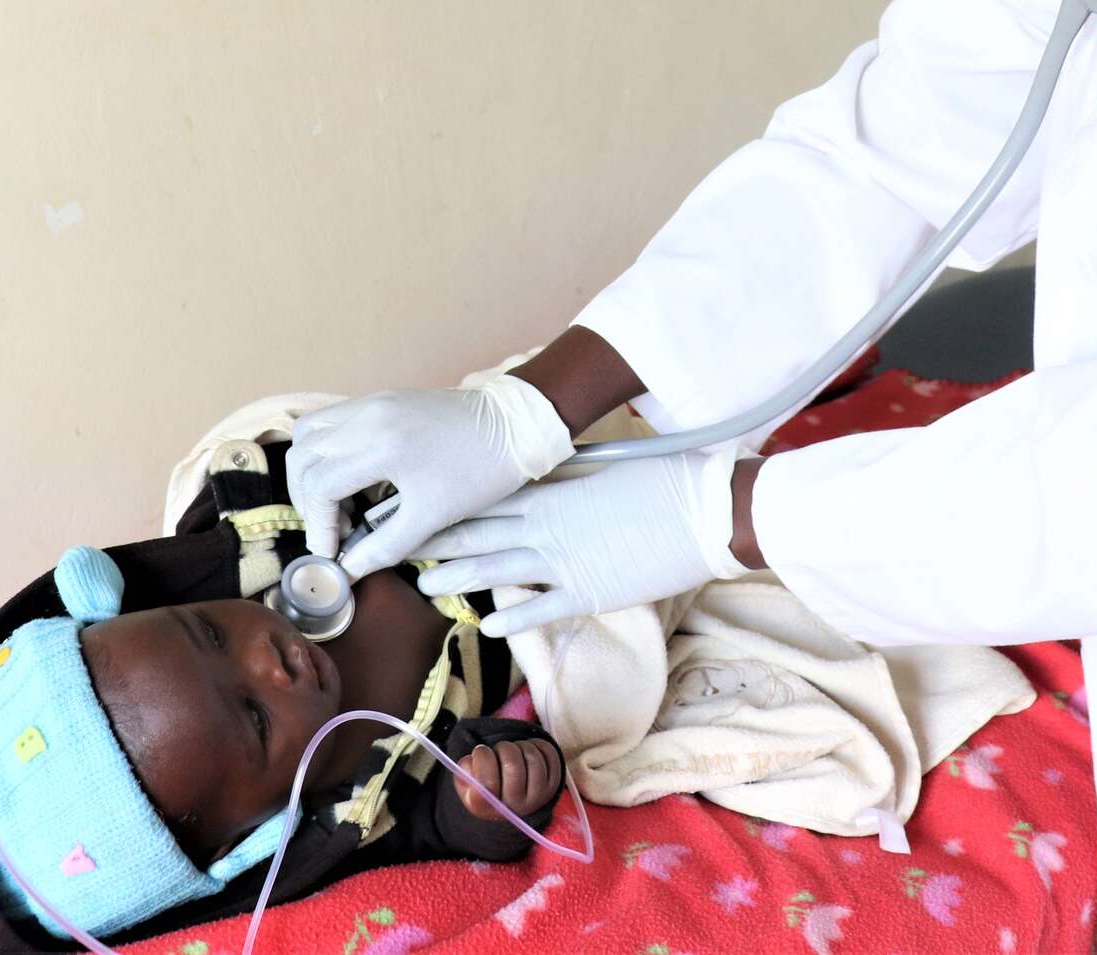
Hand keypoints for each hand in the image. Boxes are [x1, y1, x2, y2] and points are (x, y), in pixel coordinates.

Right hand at [285, 371, 575, 578]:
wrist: (518, 425)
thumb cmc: (482, 470)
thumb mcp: (434, 516)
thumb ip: (385, 546)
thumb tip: (350, 569)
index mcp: (380, 445)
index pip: (319, 485)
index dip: (317, 525)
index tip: (332, 551)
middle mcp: (368, 416)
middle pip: (302, 457)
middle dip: (307, 499)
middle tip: (335, 528)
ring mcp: (372, 402)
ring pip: (309, 433)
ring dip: (311, 470)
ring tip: (340, 503)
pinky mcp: (381, 398)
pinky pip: (332, 420)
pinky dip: (327, 450)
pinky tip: (354, 478)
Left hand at [416, 450, 745, 636]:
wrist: (703, 510)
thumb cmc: (662, 480)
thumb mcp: (606, 470)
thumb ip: (568, 479)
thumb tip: (542, 478)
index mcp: (552, 491)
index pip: (484, 498)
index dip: (444, 503)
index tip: (410, 504)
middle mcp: (547, 525)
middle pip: (477, 533)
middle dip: (433, 541)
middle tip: (393, 547)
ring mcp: (565, 560)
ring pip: (494, 569)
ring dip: (456, 577)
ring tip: (422, 585)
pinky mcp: (589, 591)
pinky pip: (540, 607)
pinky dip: (512, 617)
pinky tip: (487, 625)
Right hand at [455, 737, 563, 822]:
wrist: (509, 803)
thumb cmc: (484, 788)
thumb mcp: (465, 782)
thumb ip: (464, 770)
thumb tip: (475, 758)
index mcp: (490, 808)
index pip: (487, 782)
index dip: (482, 758)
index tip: (480, 752)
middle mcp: (516, 807)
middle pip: (513, 764)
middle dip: (502, 748)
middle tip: (497, 751)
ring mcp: (539, 797)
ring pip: (531, 755)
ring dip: (519, 745)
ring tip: (512, 753)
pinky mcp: (554, 784)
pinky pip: (548, 752)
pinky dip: (536, 744)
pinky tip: (526, 753)